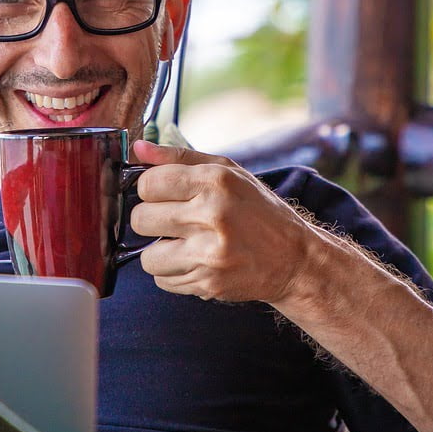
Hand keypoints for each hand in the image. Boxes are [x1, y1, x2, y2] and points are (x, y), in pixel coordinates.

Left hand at [129, 140, 319, 302]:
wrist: (295, 259)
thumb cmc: (259, 211)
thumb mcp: (228, 171)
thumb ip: (179, 157)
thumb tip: (138, 149)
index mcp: (215, 181)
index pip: (148, 183)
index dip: (149, 189)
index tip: (162, 194)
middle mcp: (212, 215)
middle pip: (141, 219)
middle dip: (151, 220)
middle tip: (173, 220)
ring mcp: (210, 253)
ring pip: (147, 257)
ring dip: (160, 252)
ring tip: (183, 244)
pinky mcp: (209, 283)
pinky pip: (163, 281)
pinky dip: (173, 273)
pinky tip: (195, 261)